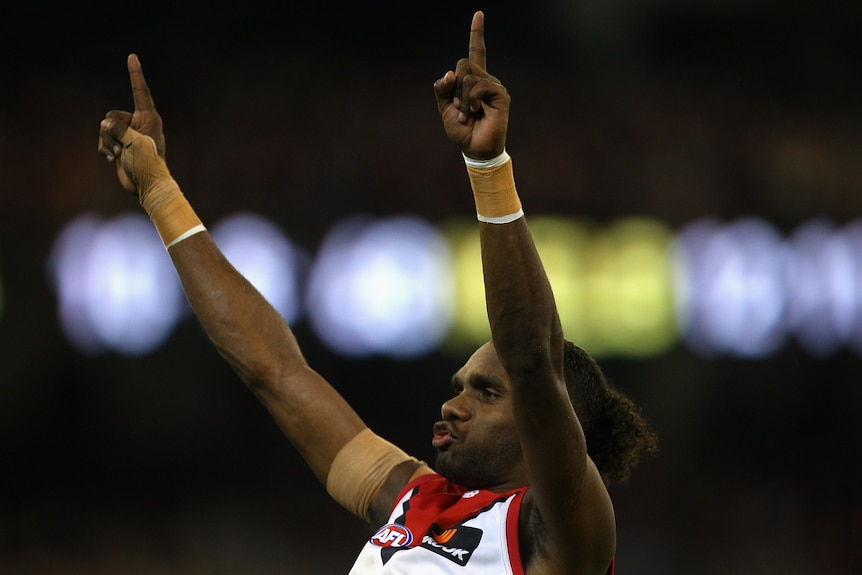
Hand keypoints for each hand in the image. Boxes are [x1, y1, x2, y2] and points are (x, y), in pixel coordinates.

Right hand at [98, 54, 168, 197]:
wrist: (147, 186)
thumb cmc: (147, 164)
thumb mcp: (133, 142)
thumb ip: (117, 128)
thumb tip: (104, 126)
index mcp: (149, 118)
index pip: (140, 91)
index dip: (135, 74)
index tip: (132, 56)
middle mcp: (139, 123)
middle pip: (112, 116)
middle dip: (111, 131)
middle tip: (122, 147)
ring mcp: (128, 134)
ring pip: (105, 128)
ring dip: (107, 142)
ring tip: (118, 155)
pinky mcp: (119, 145)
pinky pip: (103, 139)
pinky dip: (104, 149)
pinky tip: (112, 160)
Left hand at [433, 11, 509, 159]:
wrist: (475, 149)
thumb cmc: (462, 130)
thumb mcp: (445, 108)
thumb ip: (442, 89)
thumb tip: (450, 72)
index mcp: (473, 80)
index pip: (476, 52)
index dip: (476, 33)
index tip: (478, 14)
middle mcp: (486, 79)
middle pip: (463, 63)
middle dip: (454, 86)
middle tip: (459, 106)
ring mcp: (494, 86)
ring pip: (468, 76)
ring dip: (462, 98)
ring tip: (468, 113)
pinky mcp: (501, 95)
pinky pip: (478, 86)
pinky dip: (471, 100)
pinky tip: (475, 112)